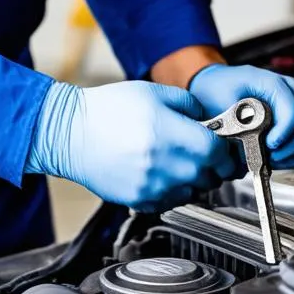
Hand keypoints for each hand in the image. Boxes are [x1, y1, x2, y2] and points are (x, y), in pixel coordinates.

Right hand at [26, 80, 239, 210]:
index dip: (224, 148)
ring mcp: (152, 187)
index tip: (221, 142)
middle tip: (199, 148)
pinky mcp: (140, 201)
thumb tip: (210, 119)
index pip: (217, 151)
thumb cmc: (106, 111)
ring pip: (193, 190)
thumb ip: (188, 104)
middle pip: (210, 175)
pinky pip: (171, 200)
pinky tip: (157, 170)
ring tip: (173, 158)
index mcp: (169, 134)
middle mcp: (163, 165)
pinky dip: (172, 188)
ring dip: (192, 177)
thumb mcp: (152, 92)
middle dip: (211, 162)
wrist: (69, 134)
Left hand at [188, 64, 293, 168]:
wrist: (214, 85)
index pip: (292, 109)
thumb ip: (237, 120)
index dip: (285, 132)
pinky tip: (278, 158)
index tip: (269, 146)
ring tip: (274, 160)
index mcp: (272, 82)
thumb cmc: (218, 89)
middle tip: (274, 157)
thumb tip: (252, 142)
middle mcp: (289, 90)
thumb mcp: (221, 100)